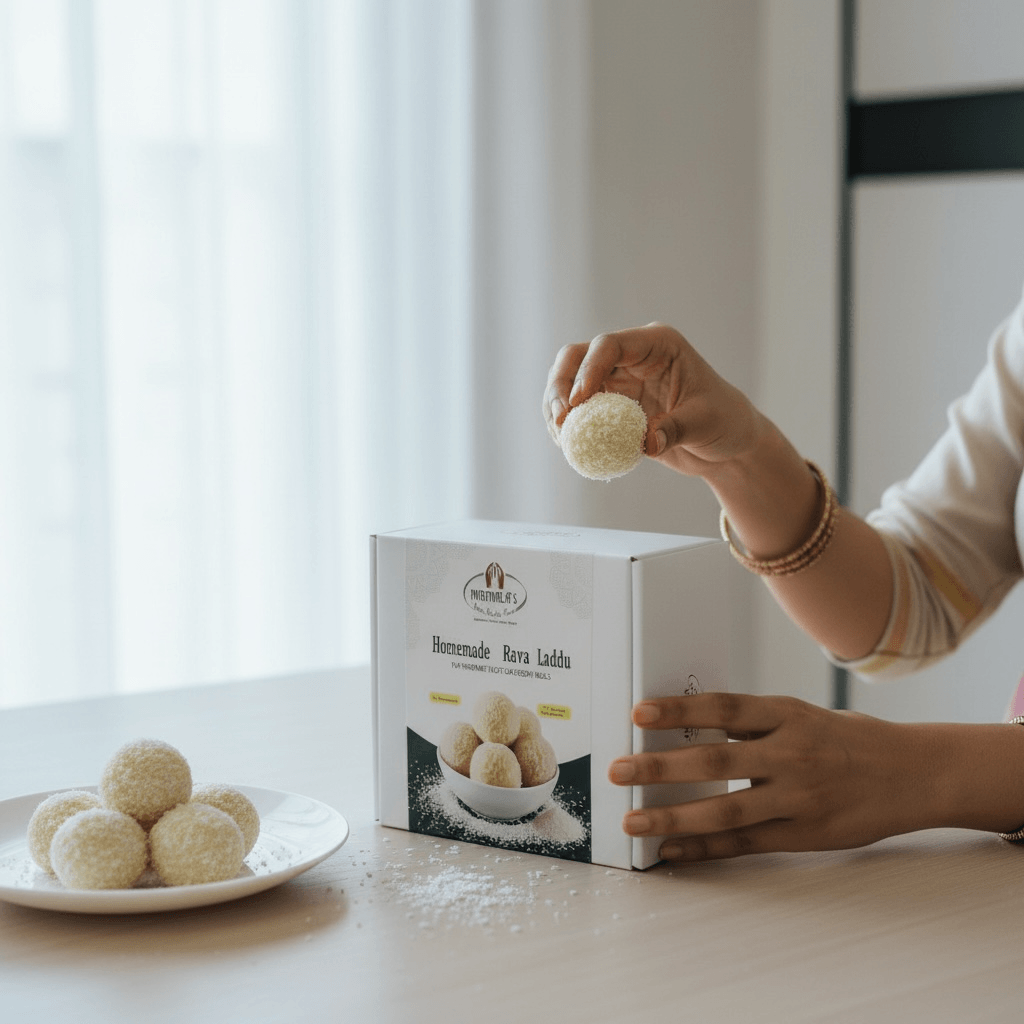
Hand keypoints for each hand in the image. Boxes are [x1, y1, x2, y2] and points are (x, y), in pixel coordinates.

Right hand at [542, 323, 764, 478]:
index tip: (578, 401)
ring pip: (569, 381)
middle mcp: (632, 357)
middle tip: (559, 419)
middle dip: (560, 385)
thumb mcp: (705, 424)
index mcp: (657, 345)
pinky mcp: (610, 404)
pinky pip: (578, 409)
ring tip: (560, 437)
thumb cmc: (724, 421)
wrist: (726, 442)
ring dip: (557, 406)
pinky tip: (566, 444)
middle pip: (578, 357)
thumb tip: (645, 443)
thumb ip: (675, 429)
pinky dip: (568, 425)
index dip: (588, 370)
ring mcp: (618, 380)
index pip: (610, 345)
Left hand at [607, 692, 935, 860]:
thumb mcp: (803, 714)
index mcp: (788, 715)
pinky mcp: (804, 835)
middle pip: (714, 761)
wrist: (914, 772)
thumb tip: (689, 724)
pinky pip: (745, 843)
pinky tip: (672, 849)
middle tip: (618, 770)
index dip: (679, 710)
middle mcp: (790, 754)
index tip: (639, 712)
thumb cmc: (849, 738)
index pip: (723, 709)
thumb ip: (753, 722)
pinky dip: (704, 848)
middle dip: (659, 767)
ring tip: (634, 820)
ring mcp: (797, 798)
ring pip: (725, 810)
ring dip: (673, 817)